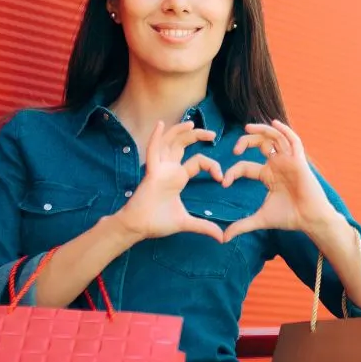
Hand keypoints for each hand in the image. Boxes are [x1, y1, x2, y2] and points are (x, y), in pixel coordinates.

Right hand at [115, 121, 224, 241]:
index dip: (211, 165)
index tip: (222, 178)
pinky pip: (152, 151)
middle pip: (182, 144)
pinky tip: (161, 125)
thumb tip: (222, 238)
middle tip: (213, 134)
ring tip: (192, 123)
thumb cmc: (157, 222)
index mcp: (177, 177)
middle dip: (197, 136)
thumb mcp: (186, 222)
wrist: (138, 228)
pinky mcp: (150, 173)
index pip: (197, 162)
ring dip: (180, 131)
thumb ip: (204, 226)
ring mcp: (158, 169)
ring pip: (169, 143)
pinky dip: (156, 137)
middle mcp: (168, 169)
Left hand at [221, 120, 335, 241]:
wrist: (310, 220)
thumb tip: (223, 238)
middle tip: (234, 149)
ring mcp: (289, 160)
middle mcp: (278, 164)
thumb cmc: (289, 217)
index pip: (246, 166)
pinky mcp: (299, 160)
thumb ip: (241, 225)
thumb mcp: (260, 219)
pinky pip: (293, 140)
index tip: (223, 182)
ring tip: (247, 128)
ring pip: (275, 137)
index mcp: (268, 175)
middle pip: (260, 144)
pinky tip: (274, 123)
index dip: (233, 172)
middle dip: (246, 142)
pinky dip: (285, 130)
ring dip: (262, 130)